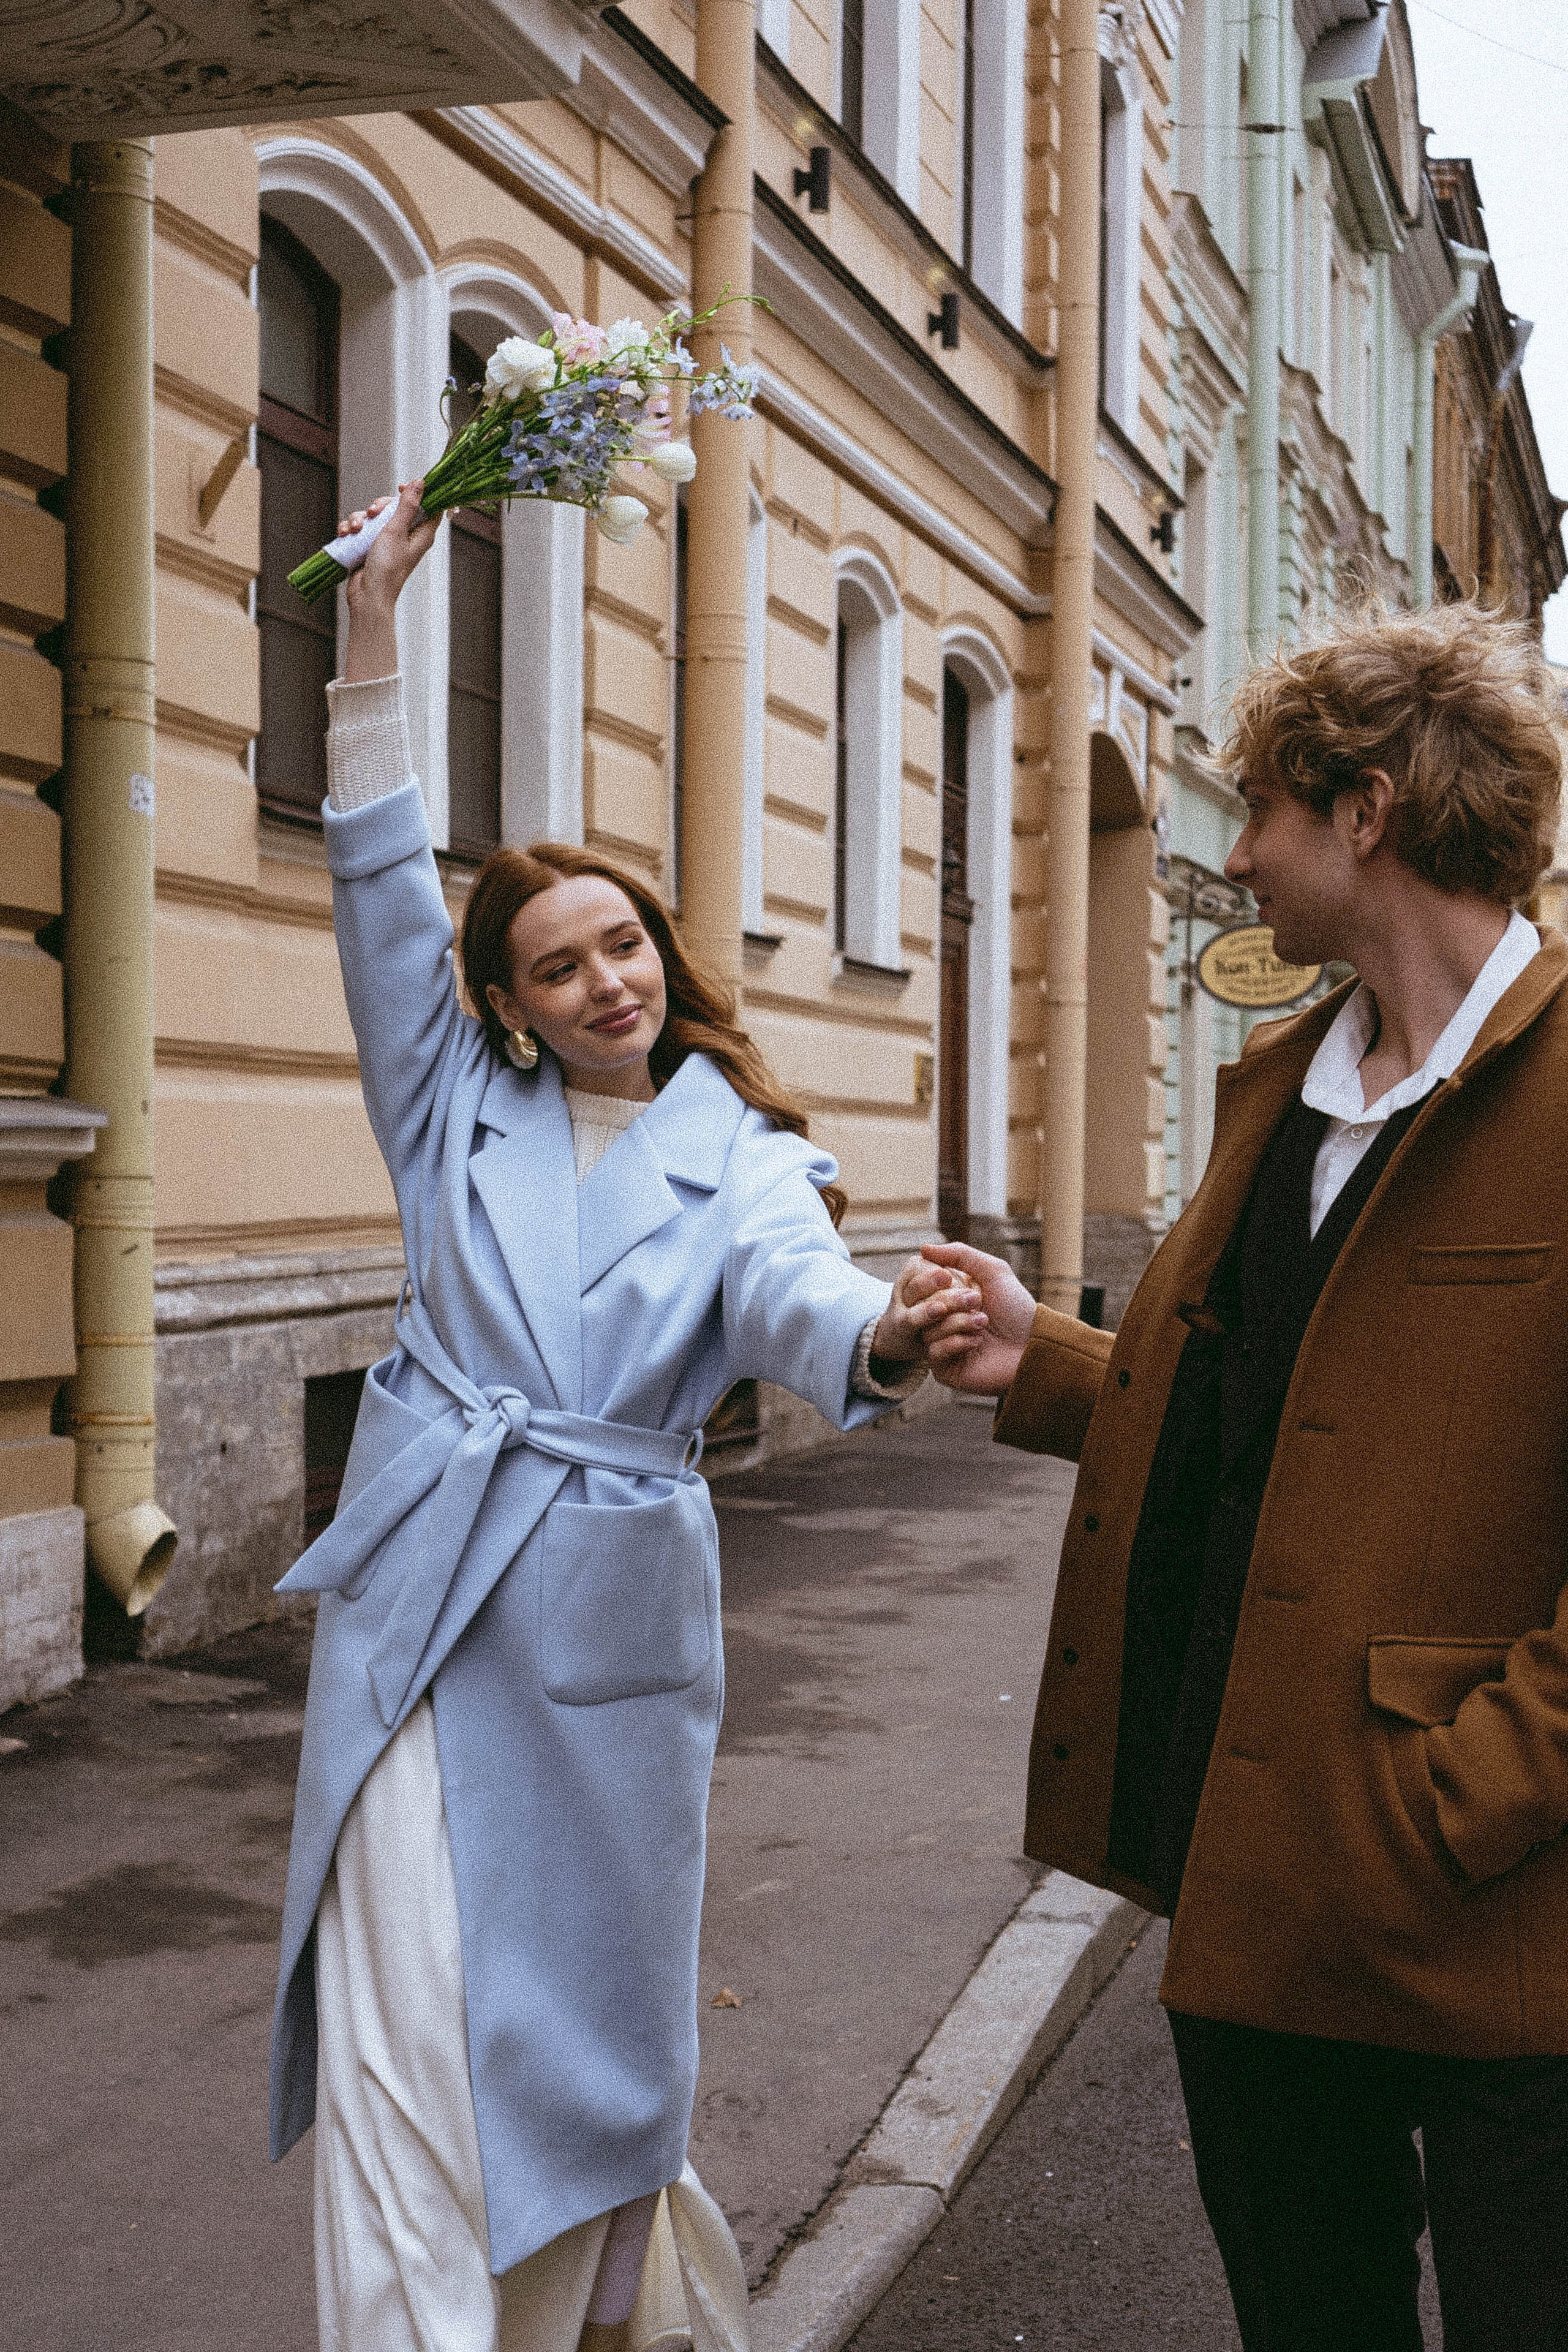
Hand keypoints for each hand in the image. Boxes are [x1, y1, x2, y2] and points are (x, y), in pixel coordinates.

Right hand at [342, 481, 441, 681]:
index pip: (429, 507)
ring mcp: (387, 542)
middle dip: (379, 505)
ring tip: (355, 530)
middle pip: (396, 507)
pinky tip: (345, 534)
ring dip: (360, 519)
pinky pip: (361, 529)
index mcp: (421, 534)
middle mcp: (406, 536)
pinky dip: (352, 529)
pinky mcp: (370, 547)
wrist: (368, 596)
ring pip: (374, 517)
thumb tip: (421, 482)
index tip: (401, 487)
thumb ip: (407, 506)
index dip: (418, 493)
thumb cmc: (386, 568)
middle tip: (373, 512)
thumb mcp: (396, 531)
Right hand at [917, 1241, 1037, 1396]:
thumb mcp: (992, 1270)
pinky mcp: (946, 1369)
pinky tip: (977, 1342)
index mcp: (948, 1298)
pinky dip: (956, 1343)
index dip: (932, 1281)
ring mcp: (943, 1346)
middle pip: (923, 1308)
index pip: (920, 1288)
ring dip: (959, 1322)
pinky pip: (934, 1352)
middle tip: (976, 1301)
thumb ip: (959, 1254)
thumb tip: (923, 1248)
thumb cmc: (1016, 1307)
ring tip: (983, 1322)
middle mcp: (942, 1322)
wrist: (1034, 1343)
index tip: (950, 1278)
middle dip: (951, 1301)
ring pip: (929, 1330)